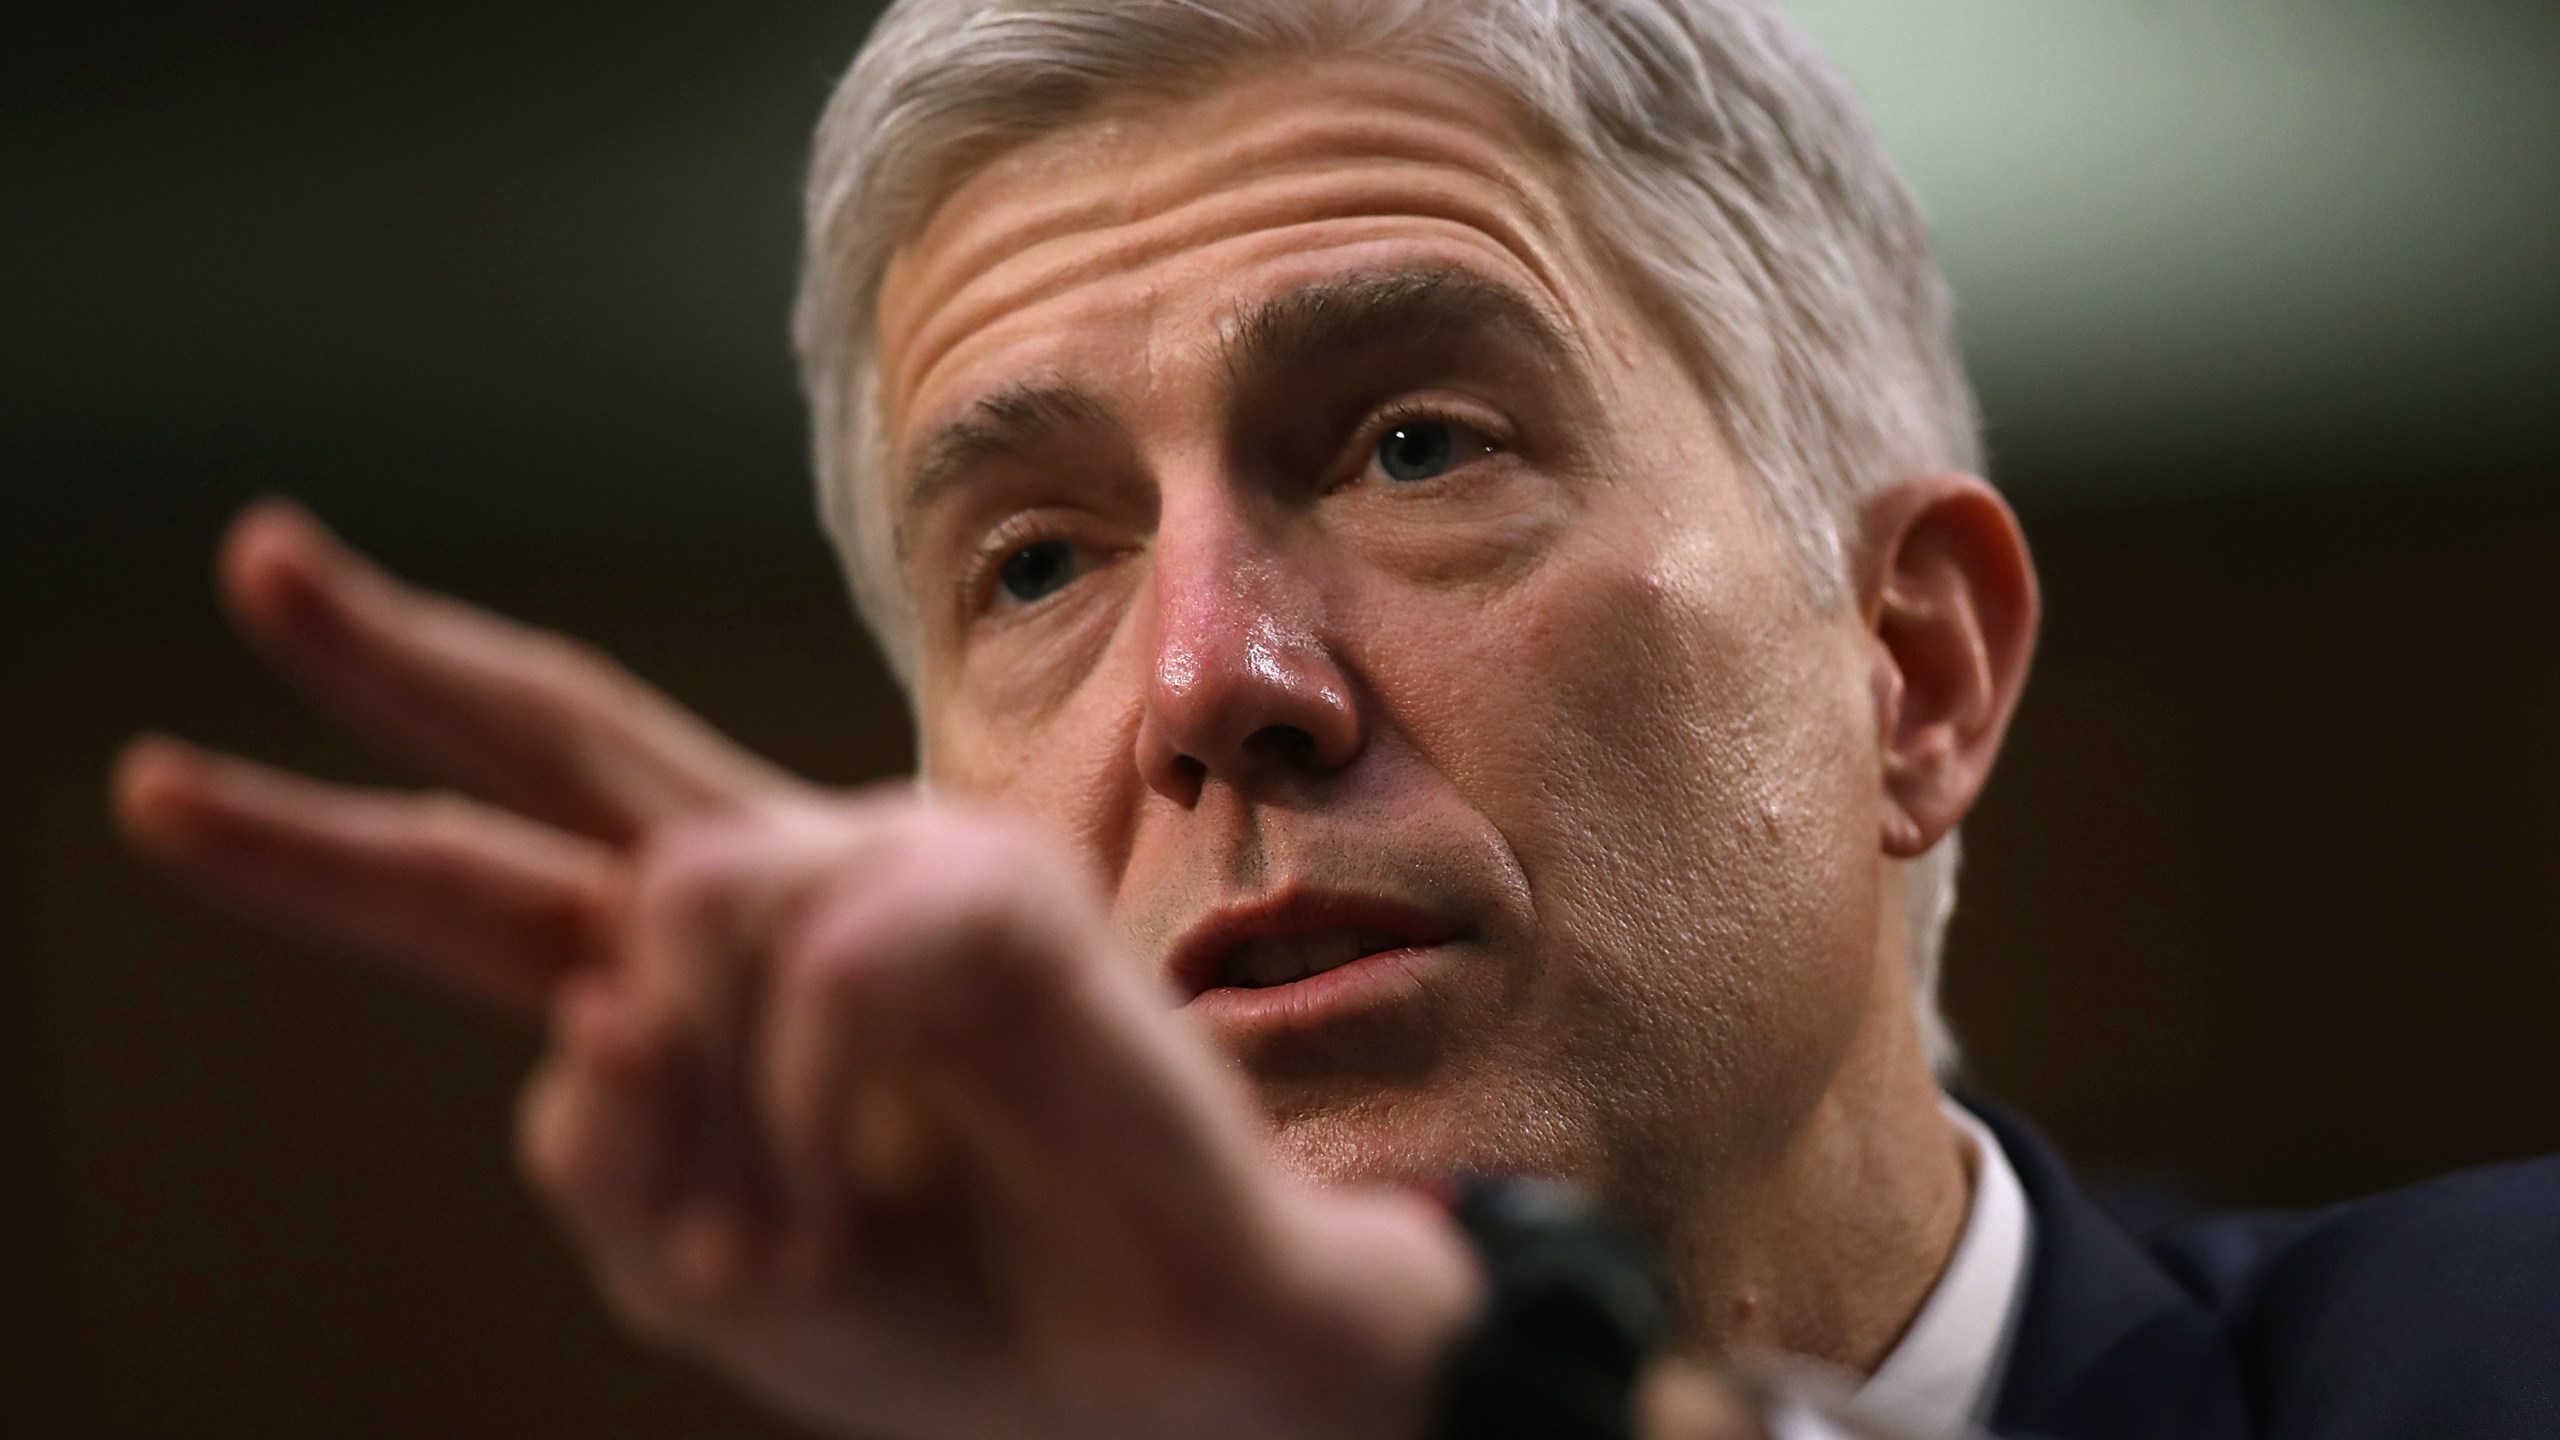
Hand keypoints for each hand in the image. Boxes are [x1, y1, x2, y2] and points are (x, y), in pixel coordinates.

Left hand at [112, 502, 1480, 1439]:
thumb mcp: (713, 1274)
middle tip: (257, 564)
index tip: (162, 785)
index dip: (332, 842)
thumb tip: (583, 1007)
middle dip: (398, 657)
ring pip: (684, 903)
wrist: (1176, 1365)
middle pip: (573, 733)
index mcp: (719, 983)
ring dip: (698, 1117)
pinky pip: (817, 967)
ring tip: (772, 1257)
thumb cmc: (963, 1309)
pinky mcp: (1000, 892)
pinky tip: (855, 1199)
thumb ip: (603, 1154)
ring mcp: (905, 866)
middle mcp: (797, 886)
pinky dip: (804, 1120)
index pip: (503, 878)